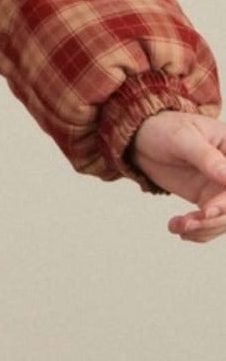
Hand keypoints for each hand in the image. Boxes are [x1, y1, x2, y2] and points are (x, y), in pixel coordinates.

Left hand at [129, 111, 225, 242]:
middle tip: (188, 223)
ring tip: (178, 226)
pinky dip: (198, 231)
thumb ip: (206, 157)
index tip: (208, 210)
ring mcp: (221, 187)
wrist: (142, 138)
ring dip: (204, 229)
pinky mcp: (208, 199)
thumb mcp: (182, 138)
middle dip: (215, 220)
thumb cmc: (163, 129)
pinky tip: (178, 227)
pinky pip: (212, 222)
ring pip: (225, 219)